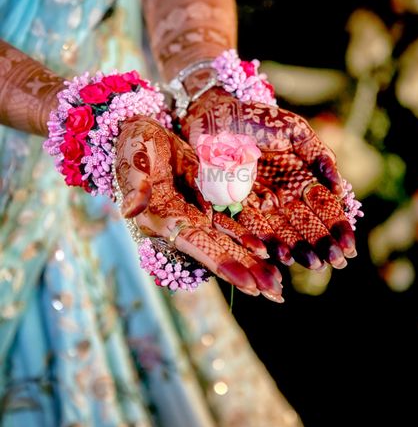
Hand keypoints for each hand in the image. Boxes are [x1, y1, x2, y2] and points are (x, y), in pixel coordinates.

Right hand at [115, 115, 284, 301]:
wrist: (142, 131)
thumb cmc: (132, 144)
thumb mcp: (133, 158)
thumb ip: (135, 184)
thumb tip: (129, 210)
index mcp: (162, 219)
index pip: (197, 245)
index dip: (223, 264)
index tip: (250, 285)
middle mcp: (180, 224)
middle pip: (219, 251)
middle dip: (248, 273)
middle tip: (276, 295)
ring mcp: (196, 215)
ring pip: (230, 242)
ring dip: (254, 264)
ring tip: (278, 286)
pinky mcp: (207, 202)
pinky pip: (233, 223)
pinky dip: (251, 239)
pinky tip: (271, 253)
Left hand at [181, 88, 355, 269]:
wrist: (216, 114)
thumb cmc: (258, 119)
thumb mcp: (295, 130)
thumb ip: (318, 155)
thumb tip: (338, 188)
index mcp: (300, 179)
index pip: (323, 208)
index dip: (337, 227)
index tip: (349, 246)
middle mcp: (282, 197)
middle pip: (305, 226)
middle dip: (322, 244)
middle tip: (336, 262)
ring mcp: (258, 205)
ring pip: (281, 233)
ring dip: (297, 250)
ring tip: (312, 263)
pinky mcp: (232, 208)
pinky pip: (249, 228)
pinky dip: (263, 242)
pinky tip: (277, 255)